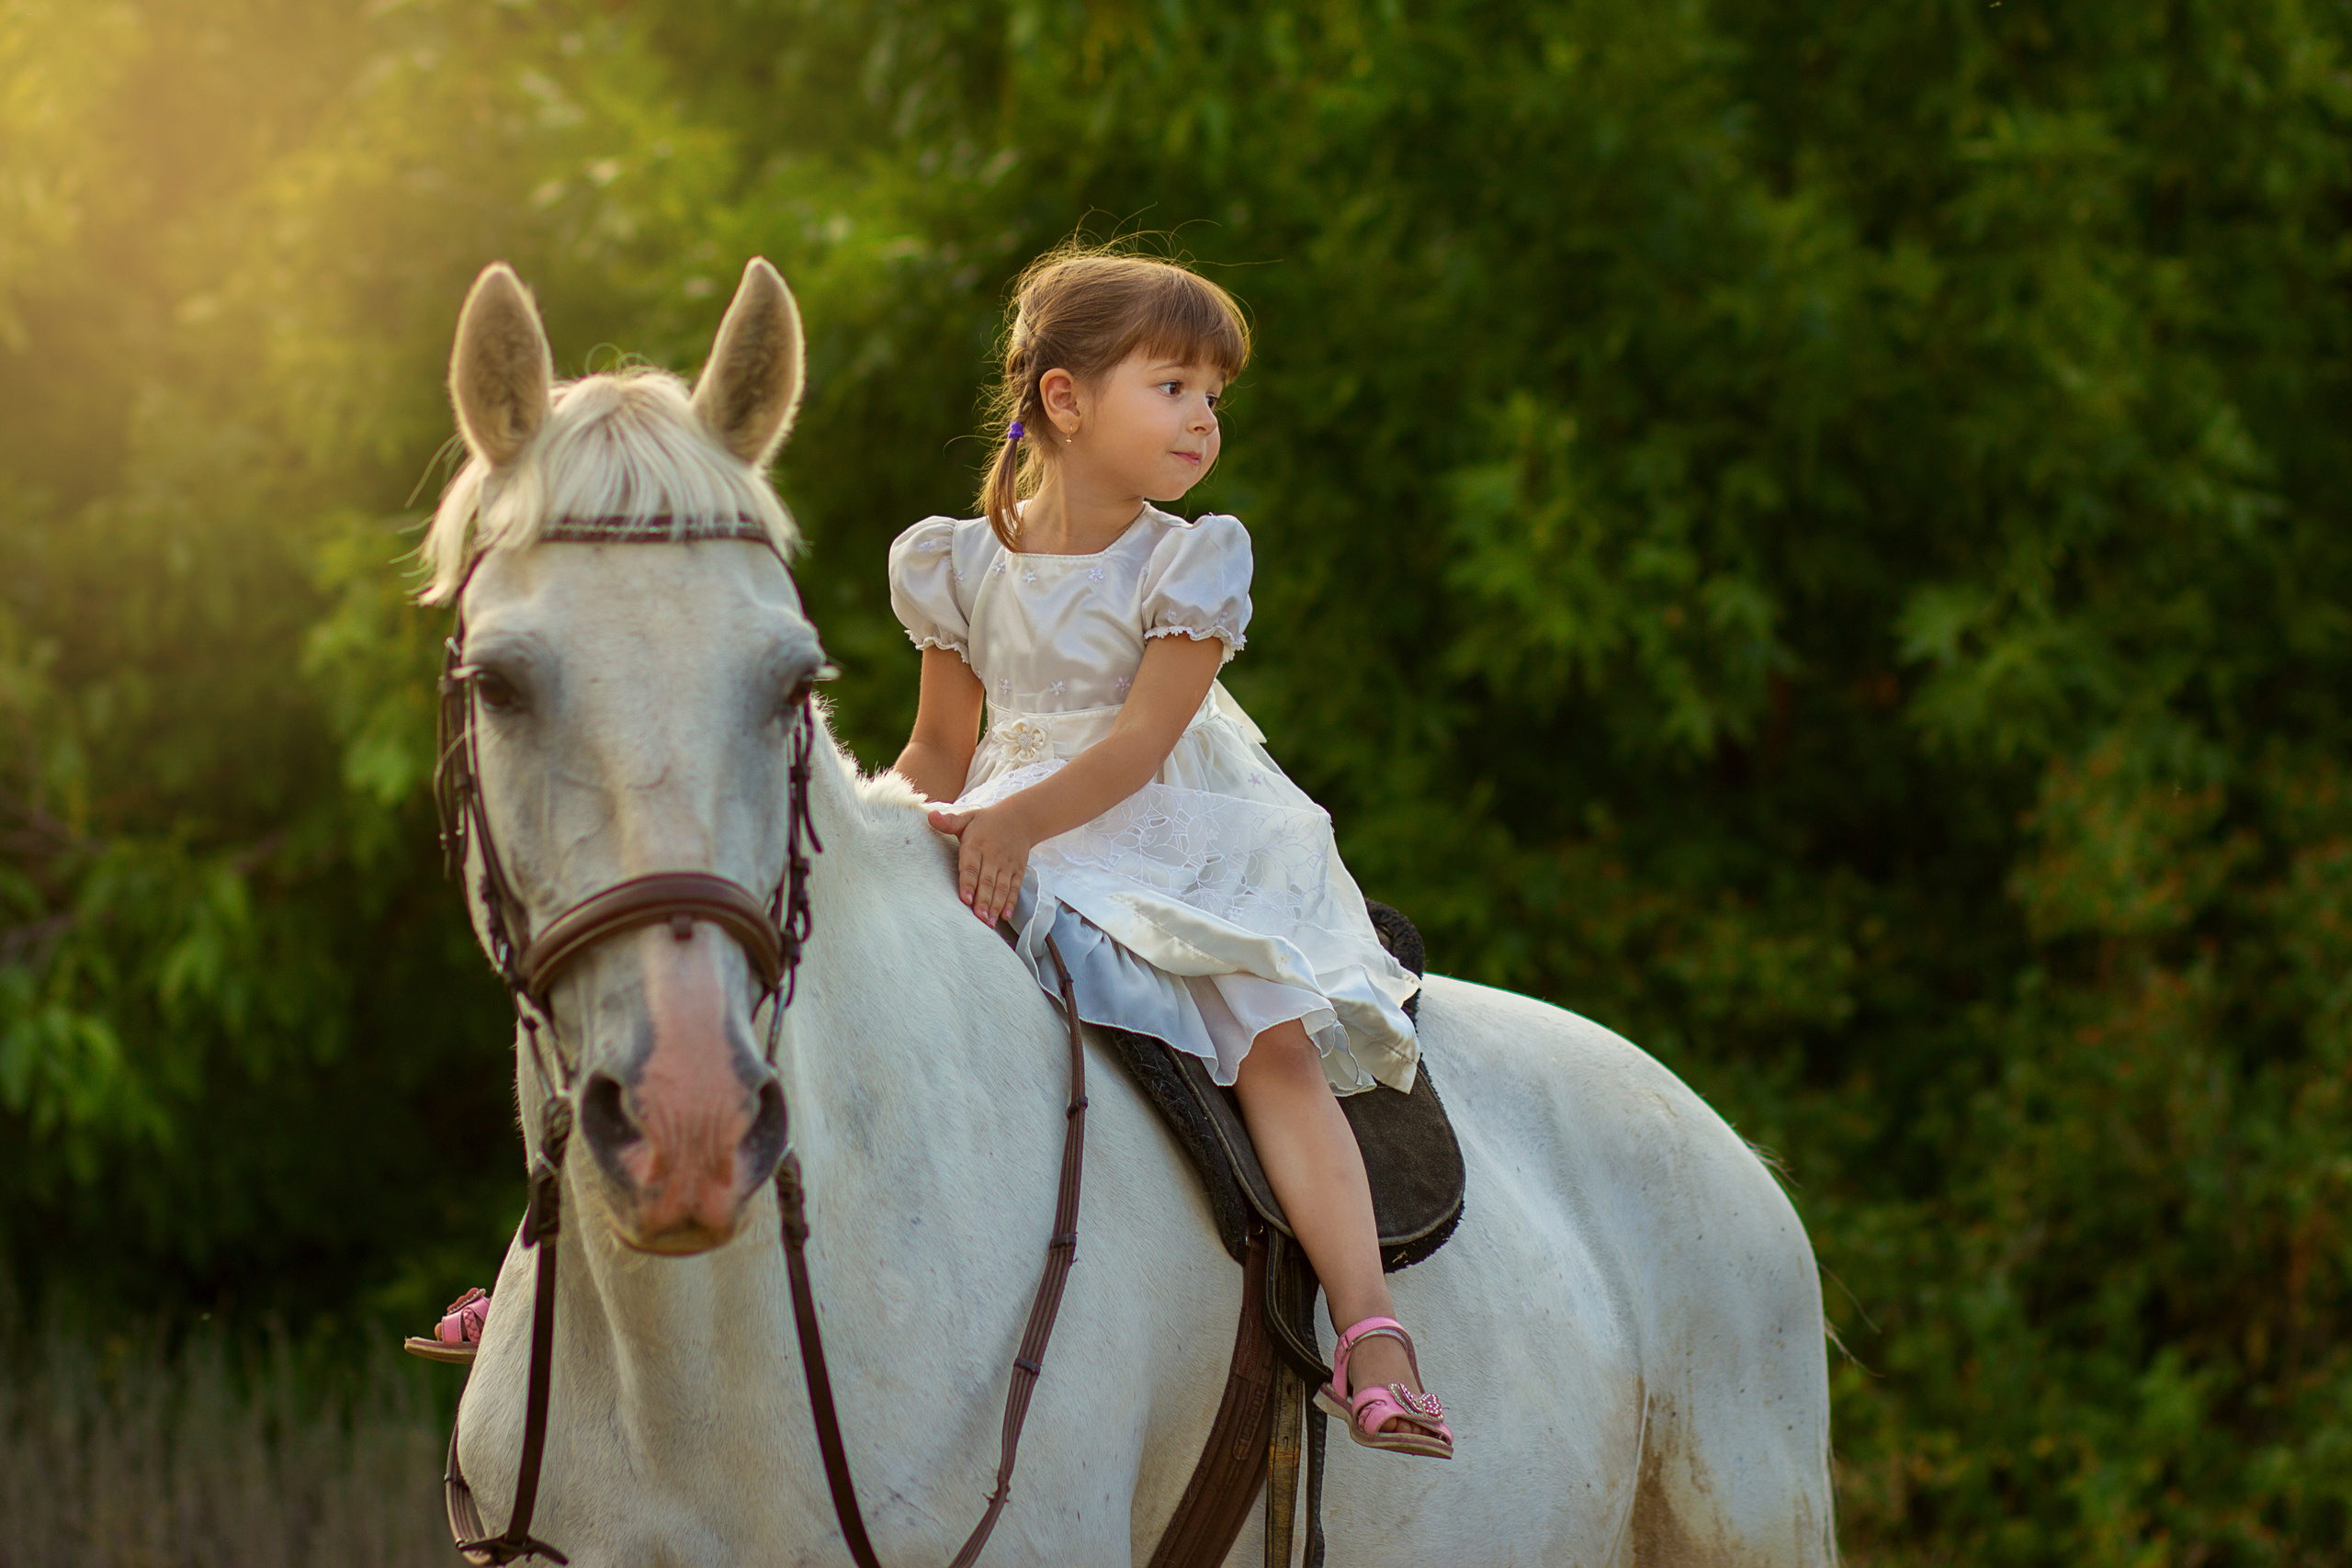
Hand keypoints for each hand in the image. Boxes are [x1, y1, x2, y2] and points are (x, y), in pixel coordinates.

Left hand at [929, 802, 1036, 925]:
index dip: (968, 884)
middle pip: (987, 882)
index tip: (965, 899)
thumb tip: (930, 816)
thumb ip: (949, 822)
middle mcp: (993, 857)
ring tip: (989, 923)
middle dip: (983, 902)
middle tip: (978, 919)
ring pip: (1001, 888)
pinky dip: (1010, 903)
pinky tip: (1005, 916)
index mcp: (977, 845)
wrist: (1019, 819)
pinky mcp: (1017, 871)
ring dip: (995, 906)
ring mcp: (1007, 865)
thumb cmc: (986, 822)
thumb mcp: (967, 818)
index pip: (971, 867)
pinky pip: (1014, 888)